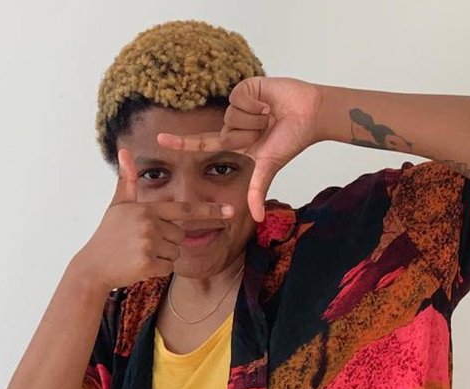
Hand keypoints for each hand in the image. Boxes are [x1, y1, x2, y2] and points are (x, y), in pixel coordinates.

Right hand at [74, 149, 235, 289]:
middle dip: (167, 242)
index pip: (184, 209)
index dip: (209, 210)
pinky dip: (157, 270)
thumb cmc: (107, 235)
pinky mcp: (147, 263)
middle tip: (143, 244)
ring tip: (138, 254)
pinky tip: (138, 266)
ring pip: (175, 253)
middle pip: (180, 235)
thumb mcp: (117, 206)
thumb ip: (127, 181)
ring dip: (161, 257)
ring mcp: (148, 244)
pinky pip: (168, 268)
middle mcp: (149, 224)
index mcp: (147, 209)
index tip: (231, 211)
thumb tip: (124, 151)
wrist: (93, 266)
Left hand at [156, 76, 322, 221]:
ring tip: (271, 114)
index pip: (204, 143)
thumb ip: (257, 190)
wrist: (309, 113)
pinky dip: (256, 102)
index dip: (182, 142)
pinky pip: (238, 99)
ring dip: (255, 119)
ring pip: (231, 116)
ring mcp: (238, 105)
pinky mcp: (244, 88)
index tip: (159, 140)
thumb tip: (256, 219)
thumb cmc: (292, 139)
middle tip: (268, 129)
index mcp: (237, 142)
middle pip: (224, 133)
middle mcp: (234, 123)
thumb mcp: (269, 166)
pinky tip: (268, 101)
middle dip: (249, 135)